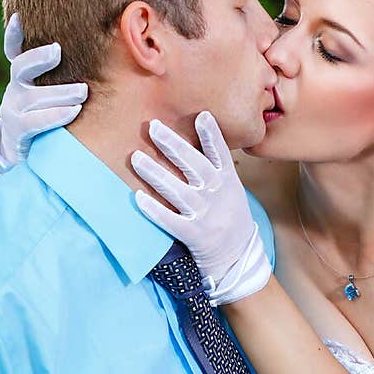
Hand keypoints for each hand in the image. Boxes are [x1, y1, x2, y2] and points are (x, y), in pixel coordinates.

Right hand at [0, 13, 88, 173]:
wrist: (27, 151)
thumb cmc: (49, 112)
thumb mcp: (51, 90)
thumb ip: (67, 72)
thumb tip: (105, 44)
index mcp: (23, 75)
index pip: (13, 50)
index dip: (14, 34)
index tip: (20, 17)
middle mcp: (15, 88)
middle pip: (21, 67)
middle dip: (39, 58)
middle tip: (58, 51)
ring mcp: (13, 109)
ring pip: (33, 96)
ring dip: (59, 93)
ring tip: (82, 92)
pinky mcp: (18, 130)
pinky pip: (35, 121)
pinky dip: (55, 115)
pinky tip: (73, 111)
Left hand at [132, 112, 271, 305]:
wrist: (238, 257)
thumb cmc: (229, 216)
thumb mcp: (231, 189)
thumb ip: (216, 167)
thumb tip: (197, 137)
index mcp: (227, 181)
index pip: (220, 154)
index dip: (211, 135)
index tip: (201, 116)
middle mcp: (217, 195)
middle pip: (194, 166)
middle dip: (173, 146)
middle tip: (153, 127)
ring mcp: (206, 215)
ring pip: (178, 191)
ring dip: (156, 174)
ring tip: (136, 158)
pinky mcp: (194, 235)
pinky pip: (171, 221)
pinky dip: (154, 210)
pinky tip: (138, 198)